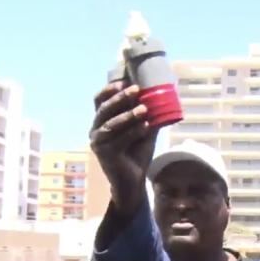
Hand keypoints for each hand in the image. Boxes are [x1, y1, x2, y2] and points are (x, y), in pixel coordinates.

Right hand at [89, 82, 158, 217]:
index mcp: (103, 121)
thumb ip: (149, 114)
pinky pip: (119, 140)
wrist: (133, 180)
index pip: (100, 100)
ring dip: (128, 115)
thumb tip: (164, 96)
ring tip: (144, 109)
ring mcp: (98, 142)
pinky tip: (145, 127)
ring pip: (110, 123)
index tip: (124, 80)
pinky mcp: (104, 154)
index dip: (109, 89)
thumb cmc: (137, 152)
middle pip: (104, 108)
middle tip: (136, 90)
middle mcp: (96, 129)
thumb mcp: (144, 130)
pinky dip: (133, 132)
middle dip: (120, 98)